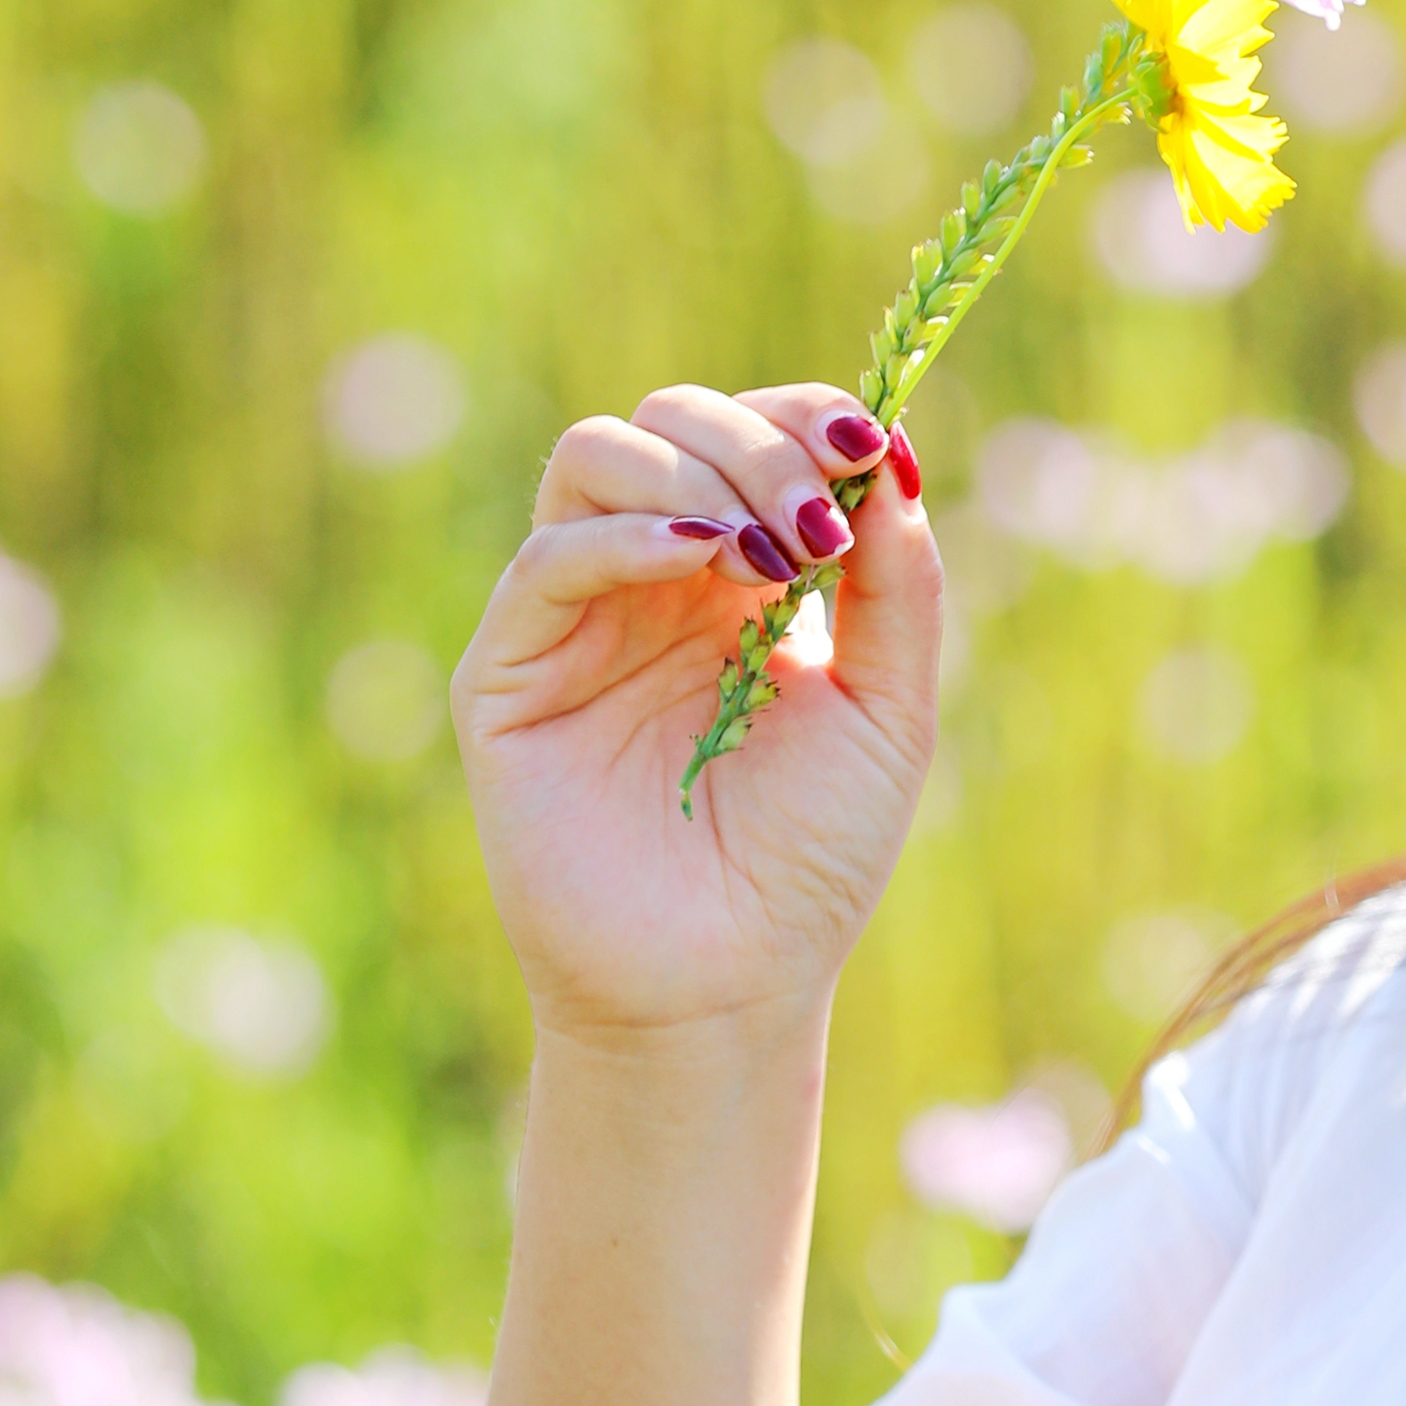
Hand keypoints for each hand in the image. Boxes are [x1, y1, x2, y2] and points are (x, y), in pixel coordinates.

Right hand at [452, 381, 943, 1040]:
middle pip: (672, 421)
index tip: (863, 446)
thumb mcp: (888, 708)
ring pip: (596, 459)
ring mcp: (573, 620)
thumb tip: (891, 453)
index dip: (801, 418)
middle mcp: (650, 579)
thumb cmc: (808, 862)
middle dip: (758, 445)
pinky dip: (628, 536)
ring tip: (768, 551)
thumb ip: (897, 582)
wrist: (730, 988)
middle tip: (818, 524)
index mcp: (737, 576)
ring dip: (695, 471)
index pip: (750, 433)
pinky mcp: (508, 676)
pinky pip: (547, 561)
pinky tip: (702, 560)